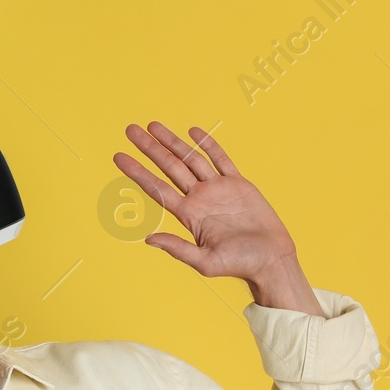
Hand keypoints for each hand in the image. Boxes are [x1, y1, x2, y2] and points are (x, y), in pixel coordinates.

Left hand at [113, 122, 321, 314]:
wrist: (270, 258)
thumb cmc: (238, 264)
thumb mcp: (205, 261)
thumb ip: (178, 249)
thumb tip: (149, 239)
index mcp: (188, 215)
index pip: (157, 188)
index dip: (137, 172)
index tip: (119, 157)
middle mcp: (199, 198)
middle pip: (169, 167)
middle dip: (149, 148)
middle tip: (130, 130)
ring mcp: (217, 189)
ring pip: (191, 158)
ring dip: (173, 142)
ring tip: (153, 125)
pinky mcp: (238, 184)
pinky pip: (221, 159)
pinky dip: (209, 144)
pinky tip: (194, 132)